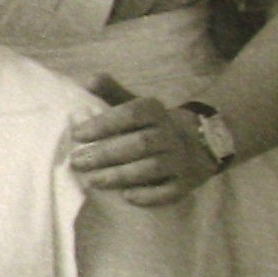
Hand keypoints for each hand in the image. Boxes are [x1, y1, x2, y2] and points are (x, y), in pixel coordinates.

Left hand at [68, 76, 220, 205]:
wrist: (200, 143)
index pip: (130, 113)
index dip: (103, 124)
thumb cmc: (153, 125)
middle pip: (139, 144)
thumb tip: (89, 79)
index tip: (77, 134)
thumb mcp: (137, 105)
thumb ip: (112, 93)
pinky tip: (126, 197)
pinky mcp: (186, 183)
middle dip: (105, 154)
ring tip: (92, 180)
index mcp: (155, 111)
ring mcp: (180, 160)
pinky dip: (149, 195)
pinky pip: (169, 191)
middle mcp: (170, 134)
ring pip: (151, 168)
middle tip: (77, 162)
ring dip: (120, 175)